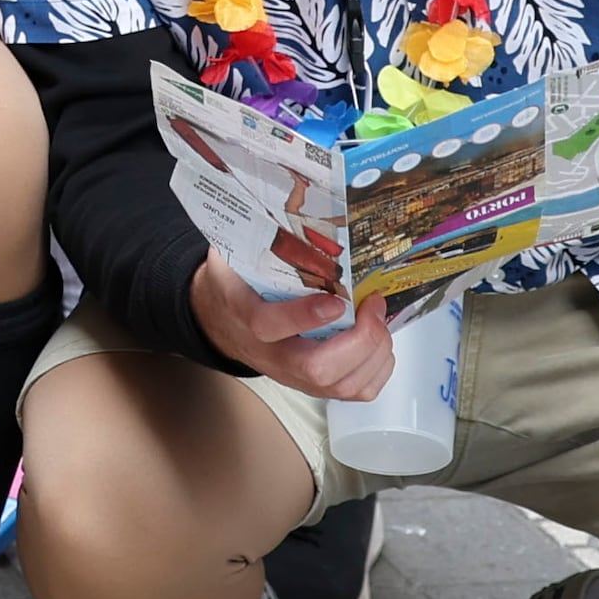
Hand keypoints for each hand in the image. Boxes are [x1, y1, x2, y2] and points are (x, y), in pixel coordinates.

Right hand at [189, 259, 400, 399]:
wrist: (217, 321)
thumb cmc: (233, 283)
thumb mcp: (230, 256)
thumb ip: (253, 239)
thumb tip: (282, 206)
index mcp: (244, 315)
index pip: (269, 326)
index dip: (304, 316)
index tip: (337, 300)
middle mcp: (269, 354)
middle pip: (316, 369)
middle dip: (359, 341)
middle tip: (374, 306)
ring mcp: (292, 375)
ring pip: (340, 385)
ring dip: (374, 354)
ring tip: (380, 320)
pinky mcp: (311, 385)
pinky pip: (353, 391)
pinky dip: (377, 369)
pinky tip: (379, 342)